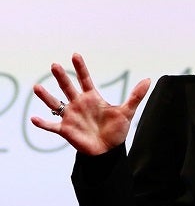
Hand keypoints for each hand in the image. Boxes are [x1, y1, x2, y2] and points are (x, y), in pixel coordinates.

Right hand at [31, 53, 150, 155]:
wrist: (109, 150)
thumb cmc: (116, 130)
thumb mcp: (127, 111)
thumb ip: (136, 96)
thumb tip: (149, 80)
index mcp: (92, 98)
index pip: (85, 79)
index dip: (81, 68)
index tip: (75, 55)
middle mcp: (79, 104)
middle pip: (68, 87)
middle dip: (61, 77)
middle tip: (55, 65)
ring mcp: (71, 116)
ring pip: (55, 104)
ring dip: (46, 96)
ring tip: (37, 87)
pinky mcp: (66, 130)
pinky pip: (51, 126)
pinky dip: (43, 123)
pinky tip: (34, 118)